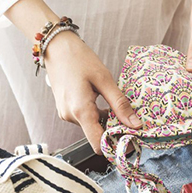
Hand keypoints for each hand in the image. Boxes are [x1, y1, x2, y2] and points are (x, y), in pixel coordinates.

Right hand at [45, 33, 141, 154]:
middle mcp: (70, 116)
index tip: (131, 139)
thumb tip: (135, 124)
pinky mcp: (66, 109)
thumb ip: (120, 104)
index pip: (99, 144)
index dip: (116, 145)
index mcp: (80, 111)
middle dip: (114, 130)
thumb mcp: (104, 79)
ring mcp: (66, 114)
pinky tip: (102, 101)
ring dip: (106, 120)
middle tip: (130, 118)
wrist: (56, 47)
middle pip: (96, 136)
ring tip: (115, 105)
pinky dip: (97, 114)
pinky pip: (85, 119)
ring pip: (92, 127)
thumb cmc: (79, 59)